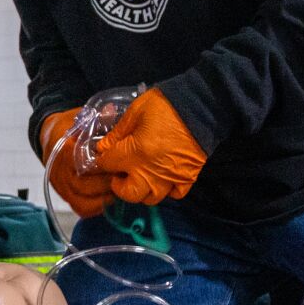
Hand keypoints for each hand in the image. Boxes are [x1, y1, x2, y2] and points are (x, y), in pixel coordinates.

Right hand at [38, 107, 114, 218]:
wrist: (51, 139)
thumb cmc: (70, 128)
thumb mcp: (81, 117)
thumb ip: (97, 117)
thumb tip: (111, 110)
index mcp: (63, 150)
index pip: (83, 164)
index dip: (103, 166)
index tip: (119, 162)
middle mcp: (60, 172)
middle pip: (86, 186)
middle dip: (108, 183)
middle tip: (126, 177)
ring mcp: (61, 187)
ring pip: (85, 201)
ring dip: (105, 196)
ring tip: (120, 187)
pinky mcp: (65, 197)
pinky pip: (82, 209)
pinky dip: (98, 206)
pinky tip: (109, 196)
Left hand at [93, 89, 207, 205]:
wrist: (200, 106)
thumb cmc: (165, 105)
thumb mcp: (135, 112)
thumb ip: (117, 133)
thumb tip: (103, 148)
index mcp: (136, 152)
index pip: (108, 165)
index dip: (102, 160)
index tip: (105, 155)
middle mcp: (151, 171)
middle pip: (129, 194)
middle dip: (120, 187)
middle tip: (120, 173)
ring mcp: (171, 177)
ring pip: (151, 198)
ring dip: (142, 190)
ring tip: (140, 176)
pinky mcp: (188, 177)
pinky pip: (175, 194)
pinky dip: (167, 190)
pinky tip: (162, 177)